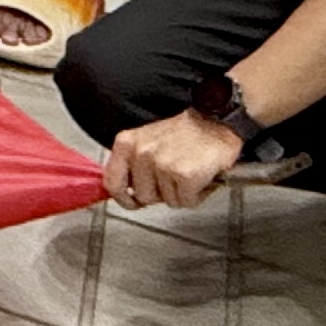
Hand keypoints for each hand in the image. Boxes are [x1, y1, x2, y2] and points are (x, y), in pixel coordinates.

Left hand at [103, 109, 245, 209]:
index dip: (123, 199)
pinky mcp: (183, 175)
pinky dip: (197, 195)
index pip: (112, 182)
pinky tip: (200, 178)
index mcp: (126, 143)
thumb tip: (127, 192)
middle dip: (161, 193)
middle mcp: (140, 153)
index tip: (132, 203)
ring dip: (181, 193)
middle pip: (144, 196)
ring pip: (168, 201)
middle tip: (174, 177)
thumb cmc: (184, 134)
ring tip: (188, 173)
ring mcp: (161, 165)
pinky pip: (187, 201)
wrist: (214, 122)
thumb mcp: (146, 142)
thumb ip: (132, 165)